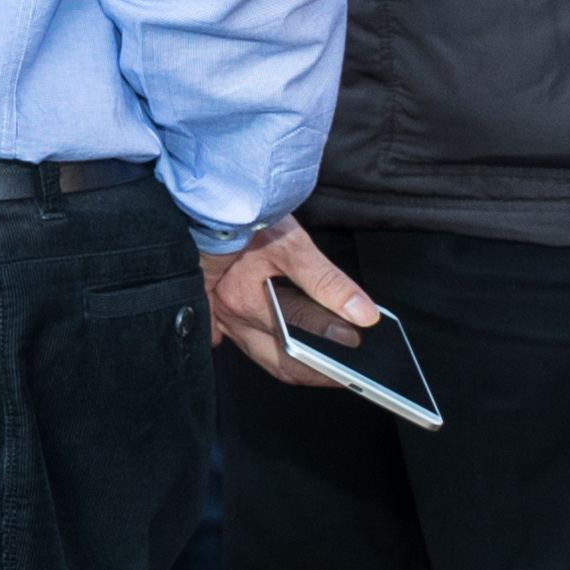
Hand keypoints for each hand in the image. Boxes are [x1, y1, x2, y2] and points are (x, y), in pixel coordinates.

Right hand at [202, 213, 378, 386]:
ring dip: (297, 360)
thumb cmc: (241, 215)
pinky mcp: (219, 307)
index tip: (357, 359)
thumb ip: (327, 282)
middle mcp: (227, 316)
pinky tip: (290, 343)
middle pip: (277, 363)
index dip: (329, 361)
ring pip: (262, 354)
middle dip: (314, 372)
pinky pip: (245, 340)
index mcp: (243, 303)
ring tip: (331, 358)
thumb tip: (362, 314)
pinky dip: (271, 347)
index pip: (294, 347)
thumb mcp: (291, 245)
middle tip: (347, 372)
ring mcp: (220, 314)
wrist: (207, 196)